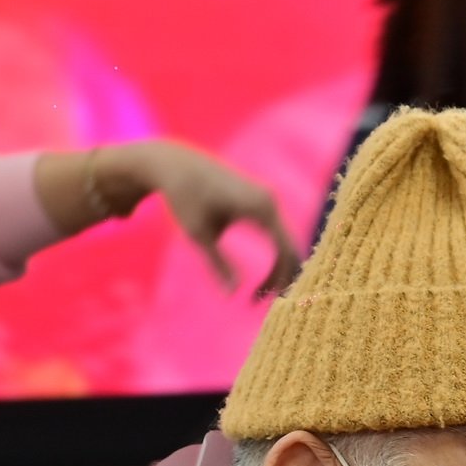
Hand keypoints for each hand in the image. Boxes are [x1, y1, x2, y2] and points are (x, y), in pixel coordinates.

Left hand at [72, 141, 302, 296]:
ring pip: (286, 241)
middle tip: (258, 301)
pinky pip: (277, 233)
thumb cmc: (183, 198)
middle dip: (281, 278)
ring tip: (259, 292)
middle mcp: (269, 201)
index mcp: (260, 208)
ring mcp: (267, 198)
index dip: (277, 280)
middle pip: (291, 248)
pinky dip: (275, 255)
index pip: (285, 251)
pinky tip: (263, 274)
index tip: (256, 300)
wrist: (174, 163)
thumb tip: (232, 294)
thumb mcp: (199, 235)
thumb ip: (218, 265)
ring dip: (278, 268)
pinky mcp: (260, 199)